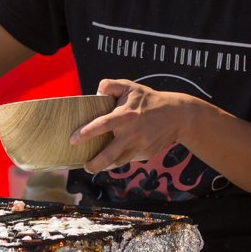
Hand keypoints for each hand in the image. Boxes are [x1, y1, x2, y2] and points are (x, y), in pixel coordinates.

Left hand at [72, 79, 210, 172]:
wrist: (177, 115)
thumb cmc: (149, 100)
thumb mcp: (130, 87)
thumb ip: (110, 85)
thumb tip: (96, 92)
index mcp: (126, 115)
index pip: (102, 125)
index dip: (86, 133)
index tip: (73, 140)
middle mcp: (132, 133)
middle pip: (109, 155)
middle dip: (94, 164)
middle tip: (85, 166)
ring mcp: (140, 146)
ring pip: (118, 161)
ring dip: (104, 166)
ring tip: (95, 165)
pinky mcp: (146, 154)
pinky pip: (129, 159)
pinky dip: (120, 159)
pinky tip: (114, 157)